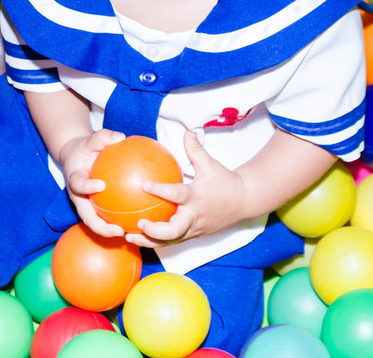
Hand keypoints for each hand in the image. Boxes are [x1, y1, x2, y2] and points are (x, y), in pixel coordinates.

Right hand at [59, 128, 125, 238]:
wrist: (77, 158)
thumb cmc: (86, 148)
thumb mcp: (92, 139)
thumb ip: (103, 137)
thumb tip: (120, 137)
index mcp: (75, 180)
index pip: (79, 185)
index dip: (87, 186)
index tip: (100, 185)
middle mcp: (80, 198)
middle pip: (87, 218)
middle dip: (101, 228)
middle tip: (118, 230)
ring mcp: (87, 206)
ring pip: (98, 223)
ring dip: (112, 232)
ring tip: (132, 235)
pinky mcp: (97, 209)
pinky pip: (109, 216)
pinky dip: (122, 221)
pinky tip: (140, 222)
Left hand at [126, 130, 247, 248]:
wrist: (243, 202)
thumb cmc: (224, 182)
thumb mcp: (210, 164)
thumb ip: (195, 150)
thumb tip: (186, 131)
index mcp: (197, 197)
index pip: (177, 195)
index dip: (161, 190)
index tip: (144, 184)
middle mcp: (194, 216)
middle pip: (173, 231)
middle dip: (154, 230)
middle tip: (138, 222)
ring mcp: (193, 229)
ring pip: (170, 241)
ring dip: (149, 241)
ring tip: (129, 236)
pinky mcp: (192, 236)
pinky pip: (172, 241)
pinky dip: (156, 241)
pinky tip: (139, 236)